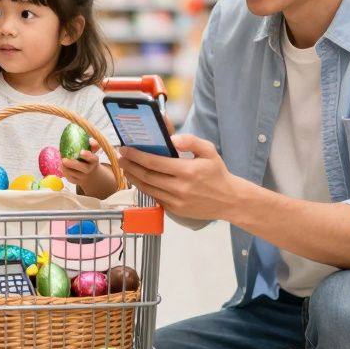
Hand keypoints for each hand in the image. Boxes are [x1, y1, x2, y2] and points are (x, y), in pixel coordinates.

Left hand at [60, 139, 101, 186]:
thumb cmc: (90, 159)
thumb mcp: (93, 151)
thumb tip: (89, 139)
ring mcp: (83, 177)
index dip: (87, 155)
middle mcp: (89, 169)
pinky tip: (62, 166)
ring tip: (61, 161)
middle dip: (72, 164)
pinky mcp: (77, 181)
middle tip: (63, 159)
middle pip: (82, 168)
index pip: (92, 158)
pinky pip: (69, 177)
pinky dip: (64, 172)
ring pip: (73, 173)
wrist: (92, 175)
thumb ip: (93, 144)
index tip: (81, 152)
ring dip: (65, 167)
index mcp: (94, 160)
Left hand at [117, 134, 236, 220]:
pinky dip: (144, 188)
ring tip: (125, 168)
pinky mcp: (174, 210)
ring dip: (134, 178)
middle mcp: (180, 187)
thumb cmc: (217, 173)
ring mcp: (176, 201)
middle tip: (120, 158)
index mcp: (187, 170)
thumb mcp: (209, 151)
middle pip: (147, 176)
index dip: (137, 155)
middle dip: (130, 166)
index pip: (155, 162)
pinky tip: (139, 180)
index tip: (125, 149)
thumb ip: (190, 141)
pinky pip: (155, 197)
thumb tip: (171, 138)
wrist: (229, 200)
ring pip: (148, 188)